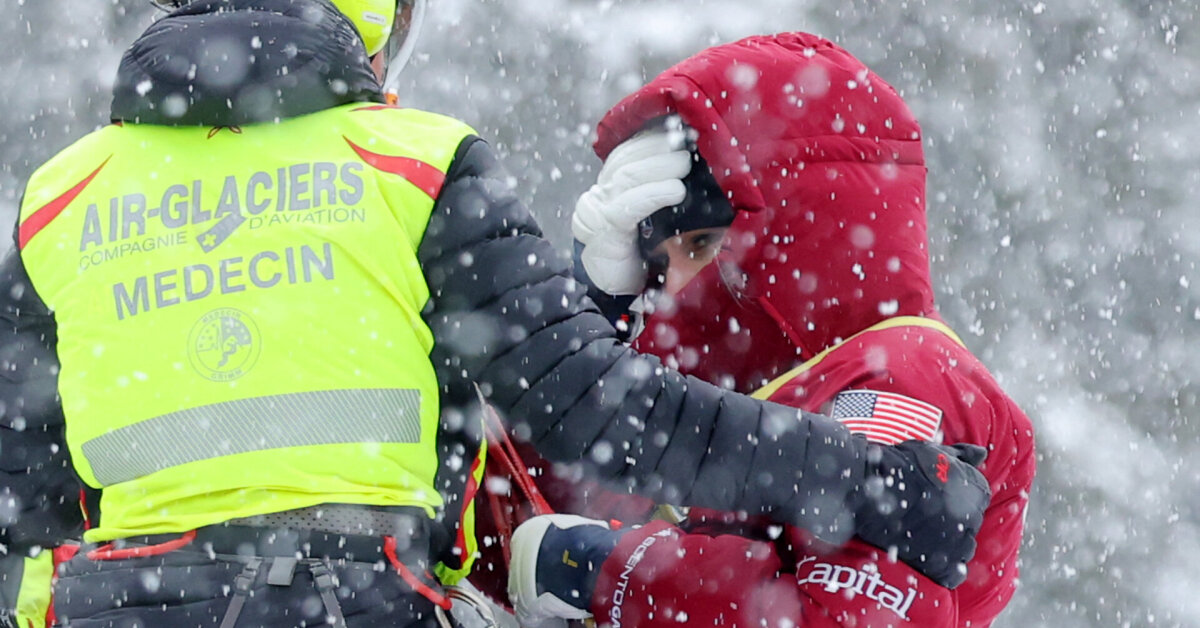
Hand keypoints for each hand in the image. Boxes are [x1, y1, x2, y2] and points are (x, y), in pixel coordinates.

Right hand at [573, 128, 691, 294]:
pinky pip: (627, 206)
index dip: (650, 138)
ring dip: (659, 166)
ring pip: (626, 176)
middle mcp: (599, 195)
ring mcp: (598, 213)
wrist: (618, 296)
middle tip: (687, 145)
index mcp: (610, 188)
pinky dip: (653, 195)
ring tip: (685, 163)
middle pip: (626, 160)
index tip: (679, 128)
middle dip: (657, 148)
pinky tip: (675, 190)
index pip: (626, 152)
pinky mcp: (605, 233)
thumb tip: (695, 165)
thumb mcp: (654, 220)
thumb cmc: (643, 256)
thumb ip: (663, 194)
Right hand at [853, 440, 990, 588]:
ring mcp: (955, 543)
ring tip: (922, 533)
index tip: (935, 494)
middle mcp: (970, 517)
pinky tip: (926, 555)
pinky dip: (943, 568)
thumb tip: (982, 454)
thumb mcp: (931, 452)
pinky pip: (952, 573)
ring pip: (963, 549)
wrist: (863, 486)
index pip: (978, 499)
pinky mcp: (938, 565)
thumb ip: (961, 455)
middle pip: (970, 523)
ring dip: (949, 543)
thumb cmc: (897, 465)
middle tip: (925, 512)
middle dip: (952, 518)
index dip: (956, 496)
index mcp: (974, 490)